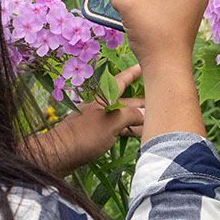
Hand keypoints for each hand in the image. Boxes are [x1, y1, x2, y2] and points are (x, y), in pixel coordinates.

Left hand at [23, 64, 143, 175]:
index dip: (133, 73)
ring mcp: (98, 120)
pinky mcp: (95, 134)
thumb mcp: (112, 122)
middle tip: (160, 101)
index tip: (142, 65)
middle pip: (126, 100)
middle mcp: (101, 106)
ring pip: (123, 116)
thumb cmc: (84, 135)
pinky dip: (128, 130)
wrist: (60, 154)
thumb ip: (131, 115)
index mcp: (103, 97)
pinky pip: (117, 128)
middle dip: (143, 101)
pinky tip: (137, 135)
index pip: (122, 80)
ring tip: (155, 121)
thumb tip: (145, 115)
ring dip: (138, 118)